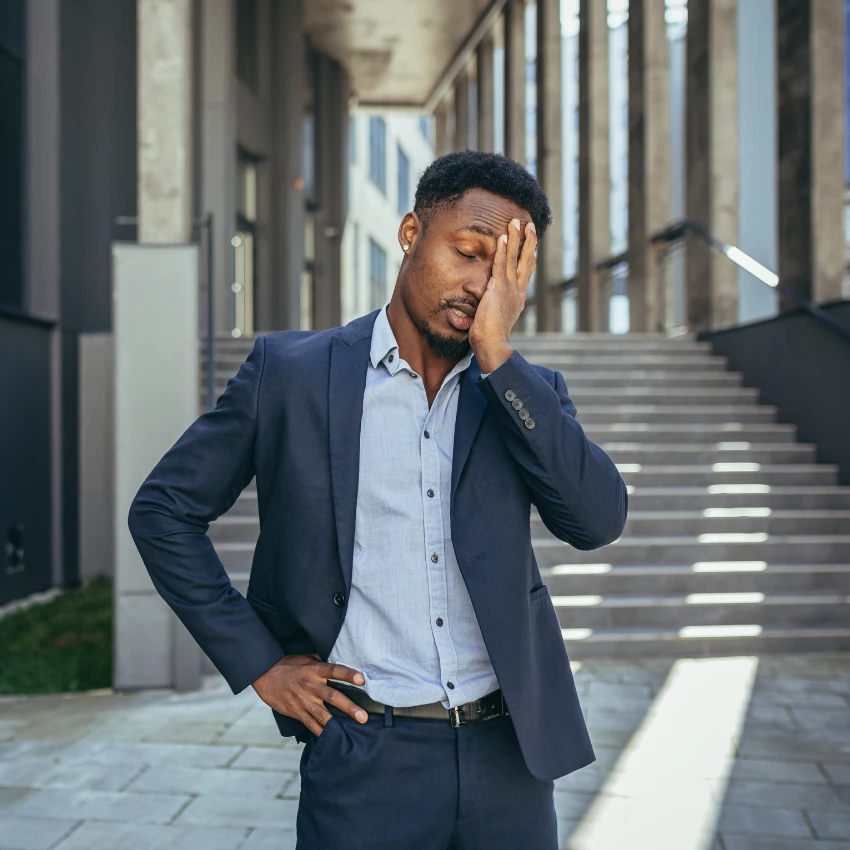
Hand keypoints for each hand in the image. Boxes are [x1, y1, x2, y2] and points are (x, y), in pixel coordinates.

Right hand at [252, 654, 368, 735]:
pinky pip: (311, 724)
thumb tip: (339, 659)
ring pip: (323, 714)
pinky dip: (322, 731)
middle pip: (332, 696)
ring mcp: (303, 700)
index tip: (361, 680)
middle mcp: (310, 685)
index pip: (334, 670)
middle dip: (349, 707)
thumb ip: (321, 661)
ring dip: (338, 723)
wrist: (264, 675)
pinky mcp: (296, 712)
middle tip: (363, 716)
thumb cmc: (288, 665)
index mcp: (314, 669)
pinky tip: (333, 738)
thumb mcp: (305, 658)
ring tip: (353, 730)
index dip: (348, 674)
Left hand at [469, 218, 536, 372]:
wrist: (493, 345)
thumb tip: (479, 297)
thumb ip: (488, 305)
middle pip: (525, 261)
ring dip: (516, 238)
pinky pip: (500, 264)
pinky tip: (504, 236)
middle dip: (528, 242)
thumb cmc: (490, 338)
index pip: (525, 273)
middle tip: (530, 226)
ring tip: (517, 222)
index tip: (532, 247)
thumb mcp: (492, 318)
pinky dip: (503, 250)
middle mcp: (517, 291)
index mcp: (517, 299)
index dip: (528, 258)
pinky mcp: (498, 288)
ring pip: (514, 258)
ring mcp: (509, 288)